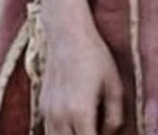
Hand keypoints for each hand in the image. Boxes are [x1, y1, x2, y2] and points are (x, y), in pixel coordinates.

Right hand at [40, 18, 124, 134]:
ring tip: (86, 128)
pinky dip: (61, 134)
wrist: (67, 34)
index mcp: (80, 112)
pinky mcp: (42, 105)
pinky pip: (49, 130)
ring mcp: (48, 111)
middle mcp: (60, 115)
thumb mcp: (115, 86)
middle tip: (96, 129)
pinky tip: (74, 127)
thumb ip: (115, 118)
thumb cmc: (94, 57)